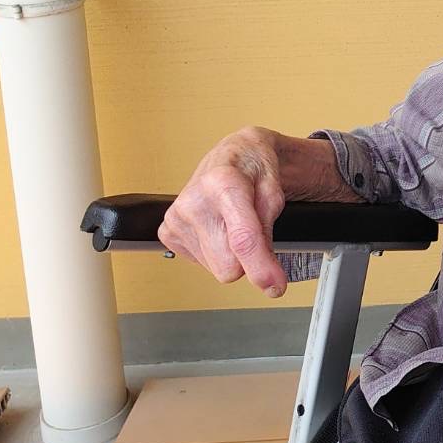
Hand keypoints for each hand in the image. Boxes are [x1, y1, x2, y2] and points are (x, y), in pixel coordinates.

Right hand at [157, 125, 290, 297]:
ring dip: (231, 253)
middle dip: (248, 258)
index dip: (261, 268)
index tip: (274, 286)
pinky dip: (215, 250)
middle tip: (252, 230)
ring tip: (232, 222)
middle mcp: (193, 200)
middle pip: (227, 266)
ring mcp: (176, 217)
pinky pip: (201, 264)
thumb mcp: (275, 193)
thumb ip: (268, 233)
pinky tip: (216, 226)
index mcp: (223, 183)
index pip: (242, 239)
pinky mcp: (167, 232)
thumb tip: (266, 277)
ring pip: (216, 269)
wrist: (234, 155)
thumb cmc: (254, 169)